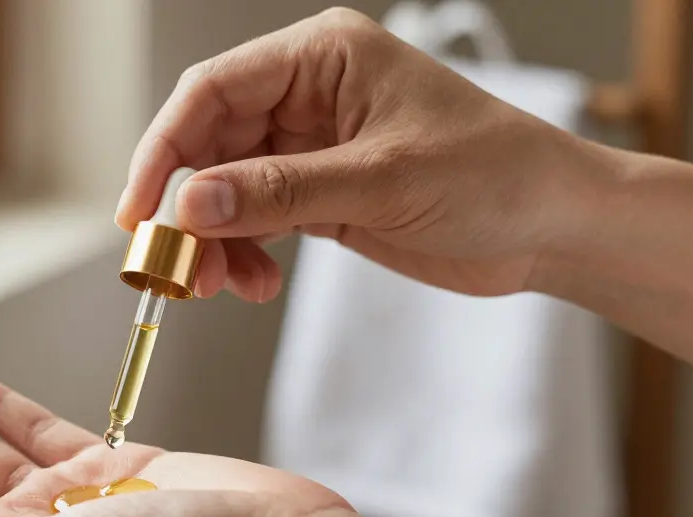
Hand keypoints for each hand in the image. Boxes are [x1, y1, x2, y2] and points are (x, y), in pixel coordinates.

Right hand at [117, 7, 603, 299]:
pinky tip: (254, 282)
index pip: (213, 91)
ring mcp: (310, 144)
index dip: (163, 149)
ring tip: (219, 285)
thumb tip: (188, 203)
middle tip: (175, 264)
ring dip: (211, 239)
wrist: (552, 227)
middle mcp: (308, 93)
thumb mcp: (380, 181)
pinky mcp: (318, 191)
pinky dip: (242, 253)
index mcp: (322, 56)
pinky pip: (253, 219)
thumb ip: (278, 192)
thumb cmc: (495, 175)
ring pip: (223, 187)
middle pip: (208, 142)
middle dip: (186, 206)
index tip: (140, 210)